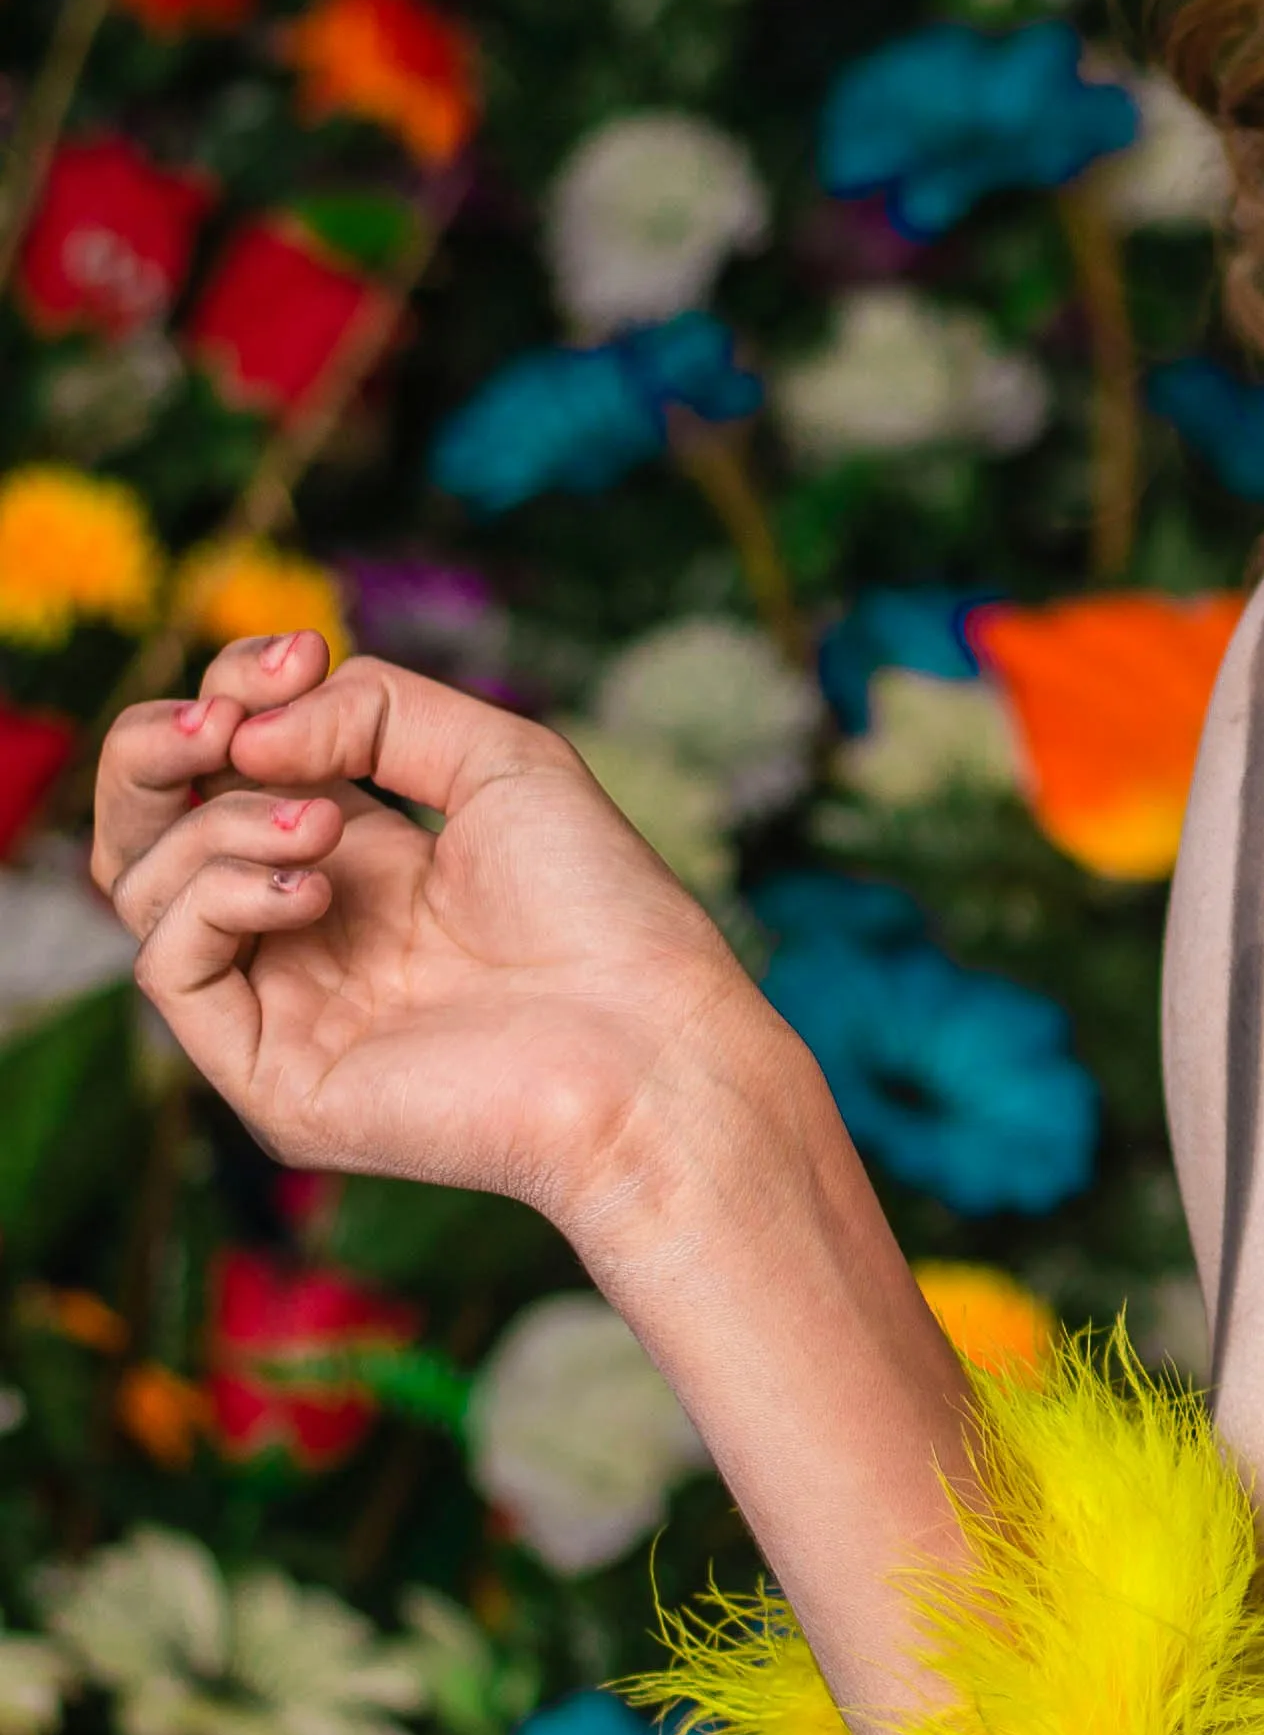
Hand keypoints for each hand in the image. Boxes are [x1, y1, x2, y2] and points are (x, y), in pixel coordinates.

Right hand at [94, 625, 771, 1233]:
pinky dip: (219, 901)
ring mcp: (281, 1008)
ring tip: (327, 823)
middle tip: (220, 722)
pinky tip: (316, 887)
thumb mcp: (496, 759)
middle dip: (154, 751)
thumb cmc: (603, 910)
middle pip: (143, 830)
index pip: (223, 766)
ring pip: (145, 889)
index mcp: (353, 858)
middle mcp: (301, 932)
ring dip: (220, 825)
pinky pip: (171, 971)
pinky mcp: (272, 1080)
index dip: (232, 692)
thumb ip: (375, 710)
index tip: (299, 654)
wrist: (650, 1042)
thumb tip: (247, 734)